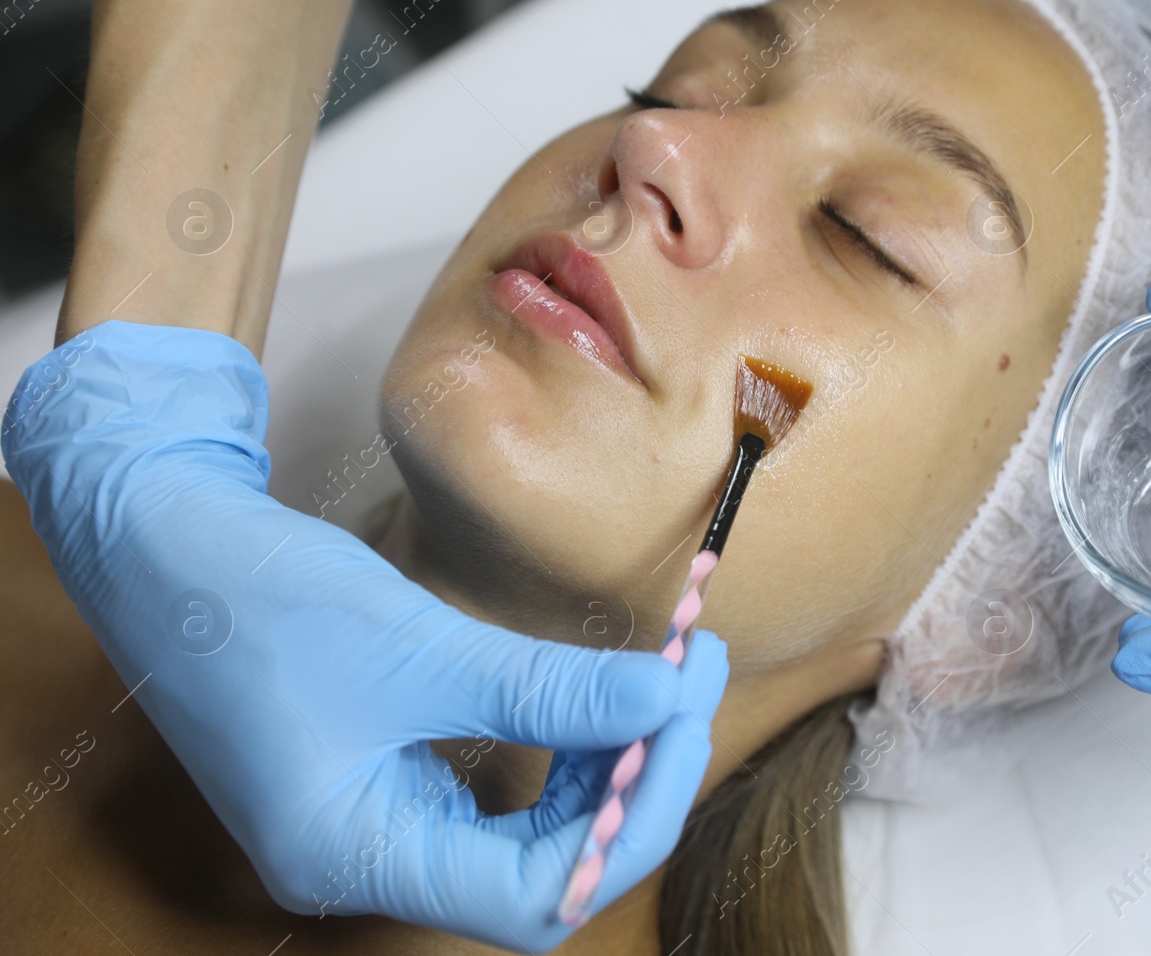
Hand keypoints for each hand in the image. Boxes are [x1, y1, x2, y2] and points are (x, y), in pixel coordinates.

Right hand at [2, 320, 728, 951]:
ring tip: (665, 678)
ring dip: (605, 762)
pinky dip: (560, 746)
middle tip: (692, 682)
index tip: (682, 720)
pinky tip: (602, 697)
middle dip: (632, 783)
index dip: (626, 821)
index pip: (532, 899)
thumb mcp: (417, 648)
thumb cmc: (260, 600)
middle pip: (540, 872)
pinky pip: (497, 794)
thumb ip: (548, 688)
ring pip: (527, 835)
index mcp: (355, 856)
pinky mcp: (384, 775)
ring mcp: (373, 822)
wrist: (162, 547)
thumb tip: (668, 699)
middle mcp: (367, 859)